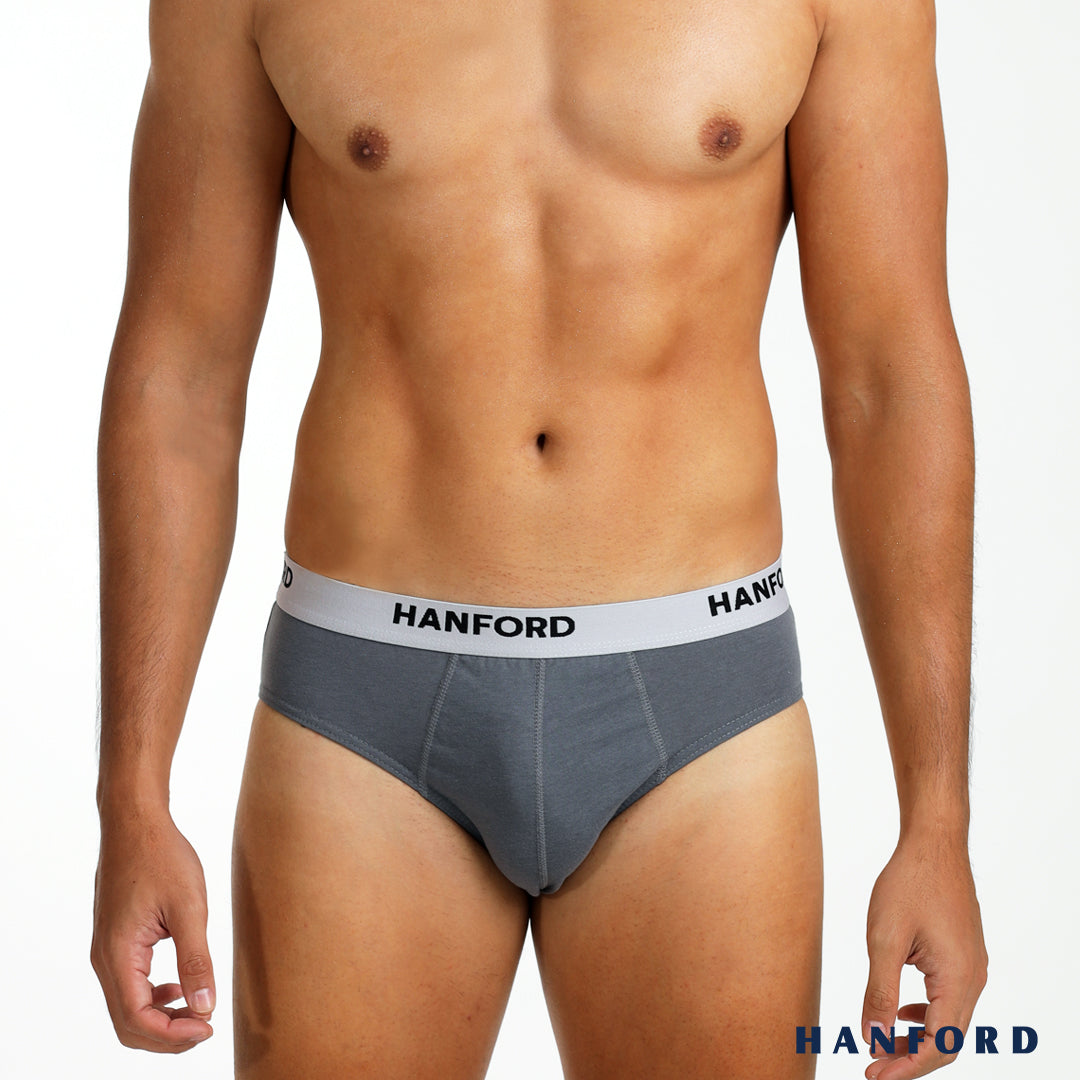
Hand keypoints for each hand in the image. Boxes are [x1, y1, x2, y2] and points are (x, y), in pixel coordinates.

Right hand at [91, 808, 216, 1051]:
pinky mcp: (117, 941)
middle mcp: (105, 959)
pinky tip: (181, 987)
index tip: (208, 1028)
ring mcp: (107, 951)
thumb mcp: (189, 906)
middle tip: (206, 1029)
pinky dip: (154, 998)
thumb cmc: (162, 856)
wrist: (136, 822)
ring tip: (198, 1013)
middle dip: (167, 1036)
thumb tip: (204, 1007)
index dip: (172, 1035)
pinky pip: (129, 986)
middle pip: (128, 1024)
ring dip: (161, 1019)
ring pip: (127, 1008)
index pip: (136, 1019)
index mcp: (118, 954)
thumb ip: (196, 959)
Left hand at [861, 830, 987, 1078]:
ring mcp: (972, 968)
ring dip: (917, 1039)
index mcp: (958, 980)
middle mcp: (973, 979)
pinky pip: (948, 1000)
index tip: (873, 1076)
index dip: (906, 1067)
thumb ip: (879, 993)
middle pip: (948, 1042)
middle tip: (872, 1069)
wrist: (934, 843)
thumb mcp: (883, 940)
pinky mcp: (963, 956)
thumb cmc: (909, 883)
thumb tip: (873, 1038)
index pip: (938, 1046)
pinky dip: (924, 1015)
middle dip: (910, 1059)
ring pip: (948, 1022)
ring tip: (881, 1046)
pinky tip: (899, 1013)